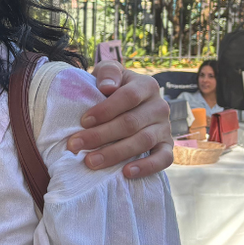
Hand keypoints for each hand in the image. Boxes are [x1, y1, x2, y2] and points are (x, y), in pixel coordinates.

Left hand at [76, 63, 172, 177]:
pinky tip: (126, 172)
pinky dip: (146, 167)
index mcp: (147, 86)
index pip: (128, 97)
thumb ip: (108, 73)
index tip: (83, 121)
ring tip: (91, 162)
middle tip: (75, 145)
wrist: (130, 100)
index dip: (105, 110)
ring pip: (142, 142)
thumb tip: (107, 87)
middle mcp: (160, 107)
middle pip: (131, 123)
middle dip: (100, 135)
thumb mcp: (108, 72)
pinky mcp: (168, 146)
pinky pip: (163, 159)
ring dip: (115, 153)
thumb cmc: (113, 85)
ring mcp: (165, 128)